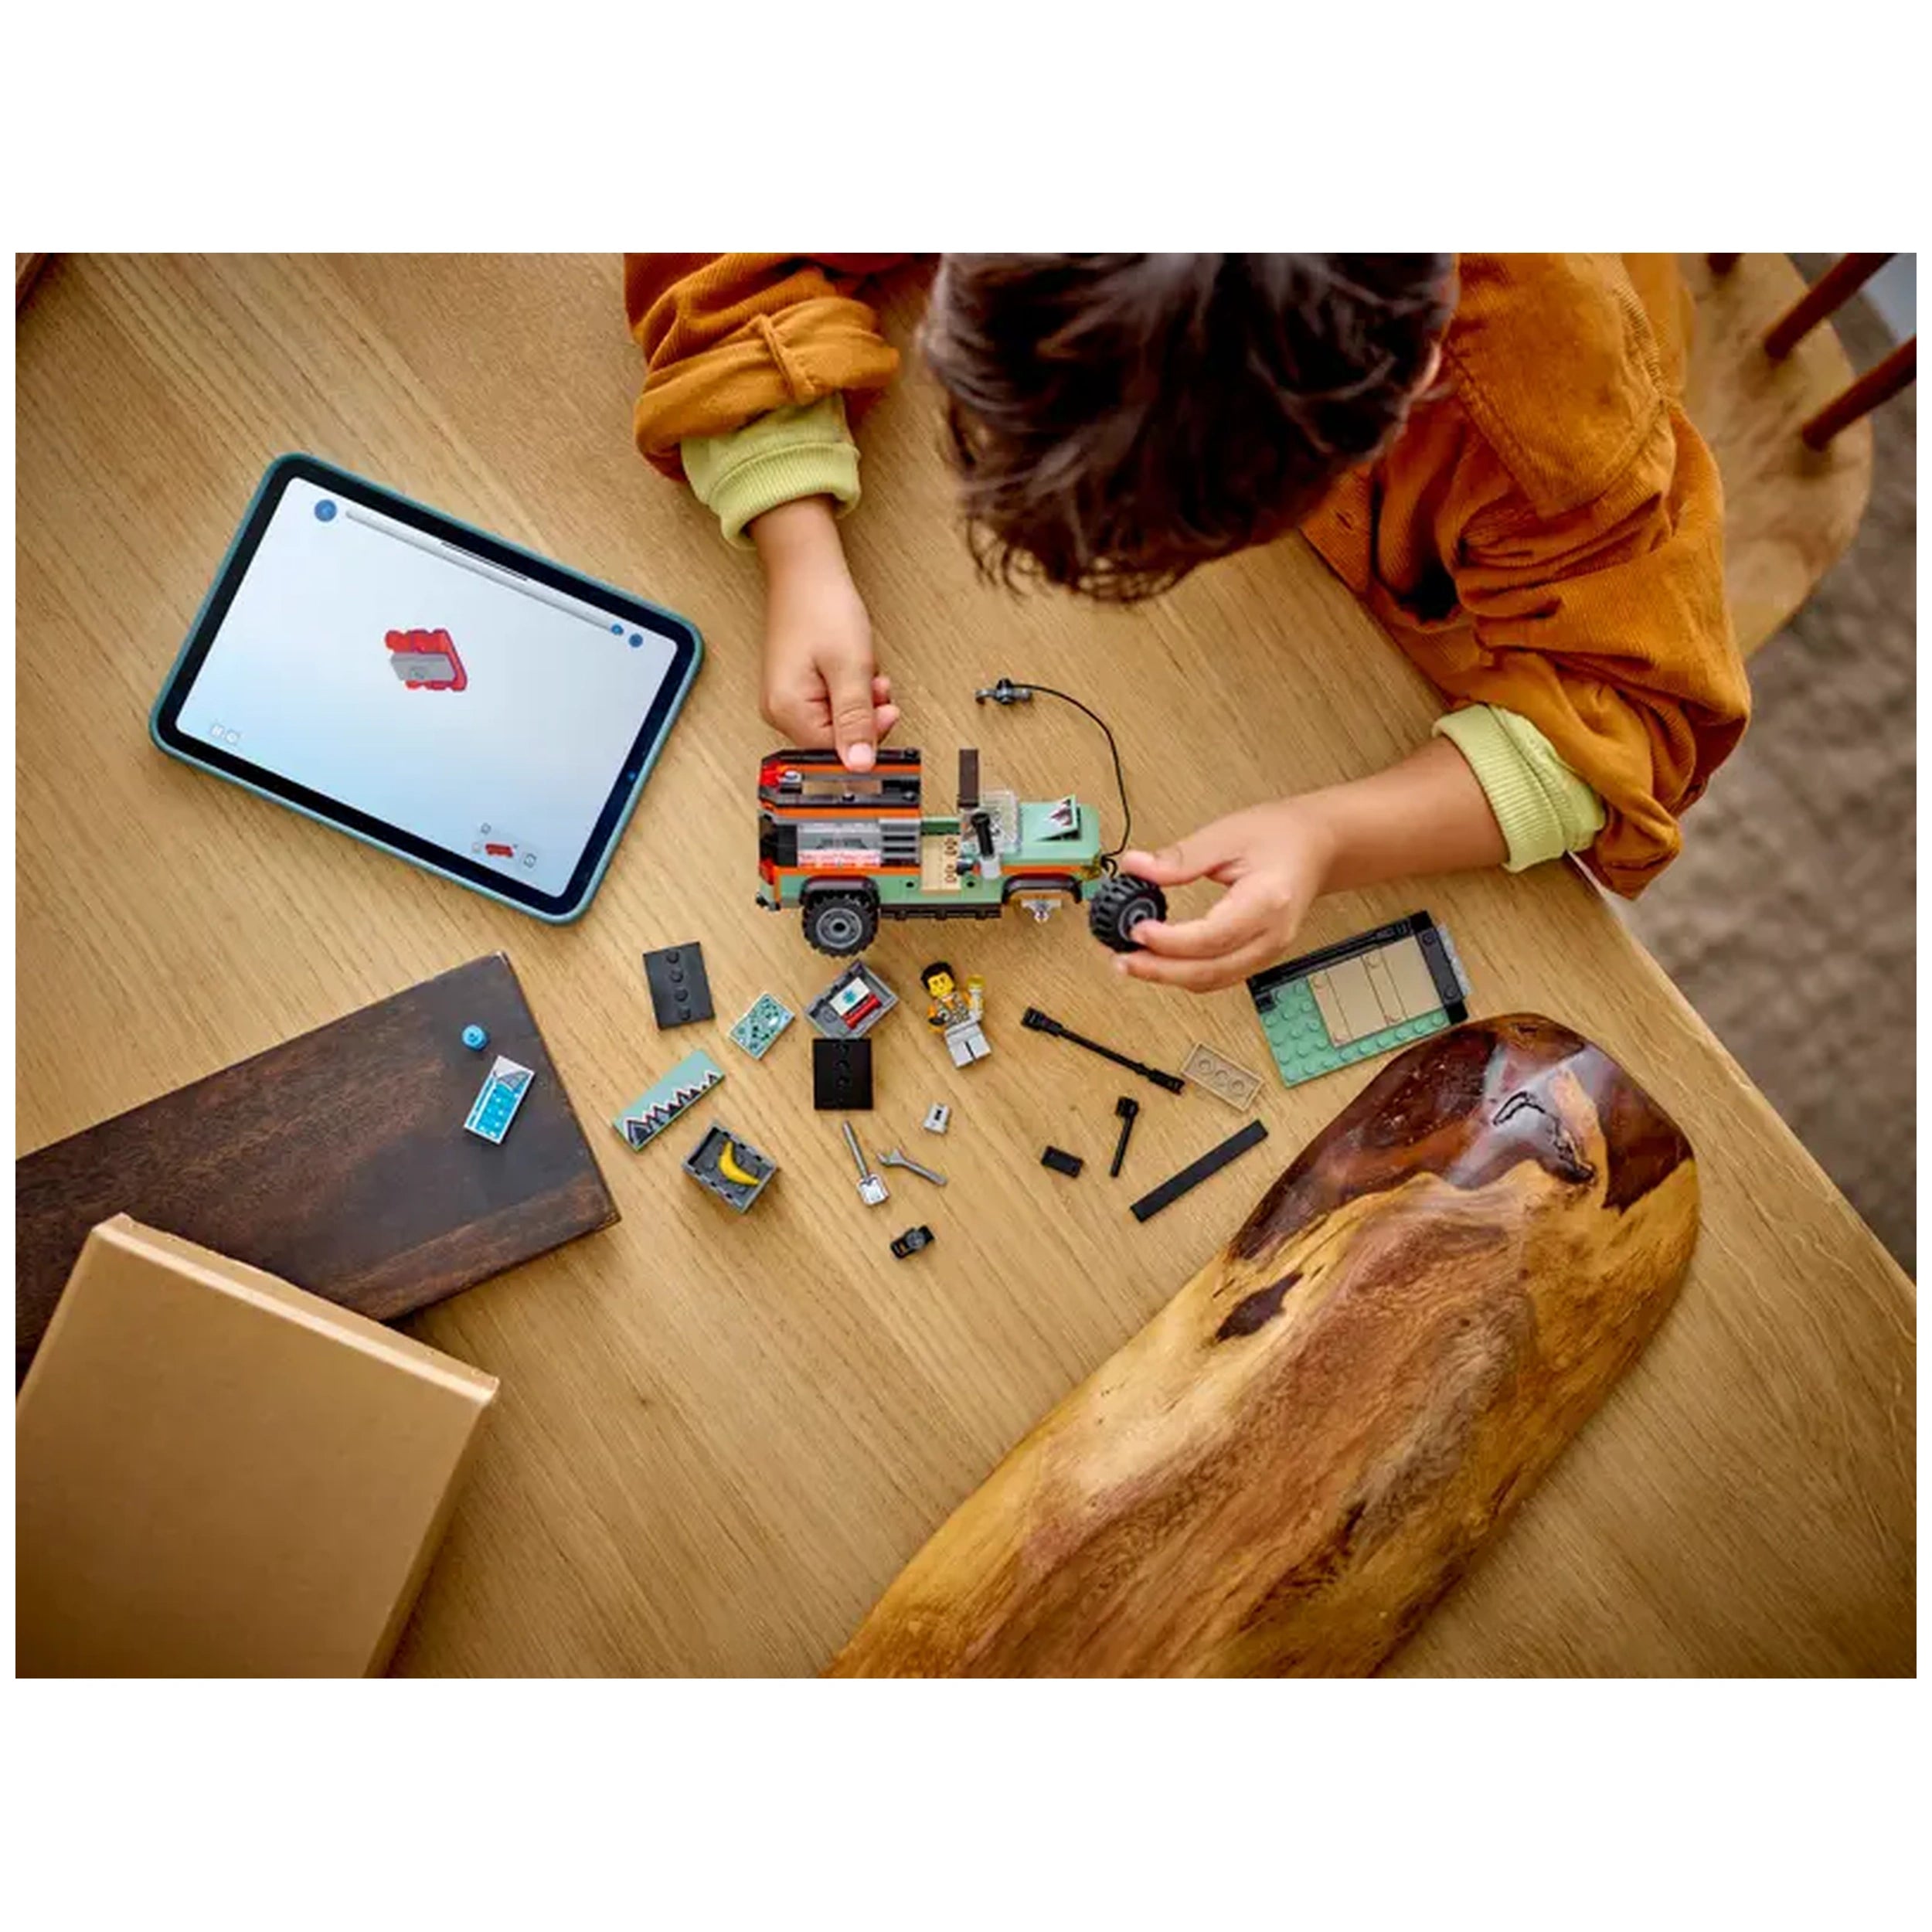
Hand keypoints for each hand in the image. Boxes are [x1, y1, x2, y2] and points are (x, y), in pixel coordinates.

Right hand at [752, 497, 898, 771]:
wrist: (807, 571)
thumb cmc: (822, 607)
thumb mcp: (851, 667)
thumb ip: (856, 720)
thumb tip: (860, 765)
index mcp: (787, 710)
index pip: (833, 754)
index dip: (866, 740)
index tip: (886, 714)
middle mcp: (780, 710)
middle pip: (834, 741)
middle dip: (864, 717)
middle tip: (877, 686)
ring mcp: (787, 700)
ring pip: (837, 723)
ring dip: (860, 703)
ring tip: (866, 672)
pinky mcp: (797, 689)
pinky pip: (831, 706)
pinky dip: (850, 692)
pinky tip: (854, 669)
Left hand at [1113, 798, 1338, 991]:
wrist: (1319, 845)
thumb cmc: (1282, 836)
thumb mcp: (1227, 835)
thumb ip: (1180, 857)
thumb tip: (1137, 867)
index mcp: (1267, 901)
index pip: (1212, 937)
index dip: (1170, 942)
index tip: (1136, 931)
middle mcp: (1271, 935)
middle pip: (1210, 971)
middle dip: (1160, 971)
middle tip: (1122, 958)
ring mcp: (1268, 951)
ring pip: (1212, 981)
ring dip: (1168, 977)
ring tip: (1131, 962)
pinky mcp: (1259, 955)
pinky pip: (1218, 976)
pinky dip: (1185, 974)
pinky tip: (1159, 962)